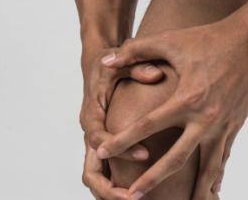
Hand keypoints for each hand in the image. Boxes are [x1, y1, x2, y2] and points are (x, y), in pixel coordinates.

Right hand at [79, 42, 164, 198]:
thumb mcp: (120, 60)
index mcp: (91, 115)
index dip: (120, 149)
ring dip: (113, 196)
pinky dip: (117, 189)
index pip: (99, 140)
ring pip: (97, 179)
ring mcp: (97, 144)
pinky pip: (107, 175)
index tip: (146, 154)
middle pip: (91, 173)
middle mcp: (91, 134)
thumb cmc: (109, 63)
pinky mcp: (105, 148)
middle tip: (134, 199)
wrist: (98, 64)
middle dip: (109, 191)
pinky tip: (139, 197)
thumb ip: (137, 67)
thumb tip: (156, 74)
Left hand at [94, 22, 247, 199]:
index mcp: (186, 99)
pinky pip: (224, 159)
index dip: (121, 140)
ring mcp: (223, 126)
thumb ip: (136, 50)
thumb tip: (106, 60)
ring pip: (207, 168)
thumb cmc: (211, 39)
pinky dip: (216, 177)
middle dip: (151, 179)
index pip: (146, 125)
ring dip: (194, 191)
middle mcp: (205, 119)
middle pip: (175, 159)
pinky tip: (212, 192)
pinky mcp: (235, 126)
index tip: (102, 153)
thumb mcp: (171, 41)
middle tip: (132, 195)